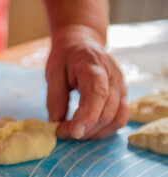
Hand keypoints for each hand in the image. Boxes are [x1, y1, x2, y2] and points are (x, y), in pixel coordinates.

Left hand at [46, 25, 128, 139]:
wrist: (82, 42)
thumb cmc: (66, 57)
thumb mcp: (53, 72)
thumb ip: (55, 97)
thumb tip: (55, 124)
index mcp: (94, 65)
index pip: (97, 93)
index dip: (88, 116)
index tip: (74, 133)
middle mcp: (114, 77)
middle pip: (107, 112)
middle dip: (85, 129)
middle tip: (61, 132)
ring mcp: (122, 87)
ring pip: (116, 120)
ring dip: (94, 133)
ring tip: (73, 132)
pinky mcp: (123, 97)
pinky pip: (119, 120)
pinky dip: (103, 130)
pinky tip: (87, 130)